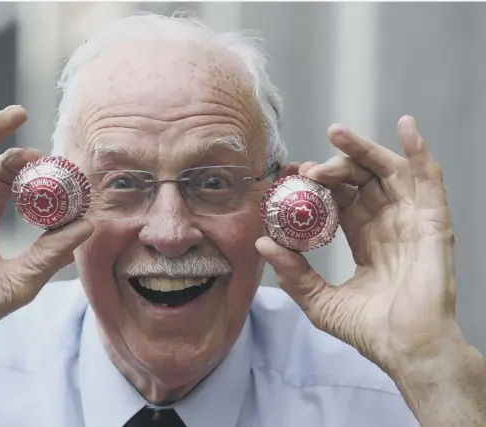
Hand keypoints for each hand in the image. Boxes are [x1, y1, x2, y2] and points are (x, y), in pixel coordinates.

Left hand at [256, 116, 458, 371]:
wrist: (405, 350)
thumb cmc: (369, 330)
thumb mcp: (319, 300)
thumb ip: (292, 272)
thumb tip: (262, 242)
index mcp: (364, 238)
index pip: (340, 198)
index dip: (319, 183)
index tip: (294, 176)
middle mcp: (387, 224)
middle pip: (361, 180)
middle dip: (334, 165)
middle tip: (308, 167)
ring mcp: (411, 221)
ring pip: (388, 171)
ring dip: (364, 150)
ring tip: (336, 134)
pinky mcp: (432, 223)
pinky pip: (429, 180)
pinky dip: (419, 151)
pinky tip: (406, 127)